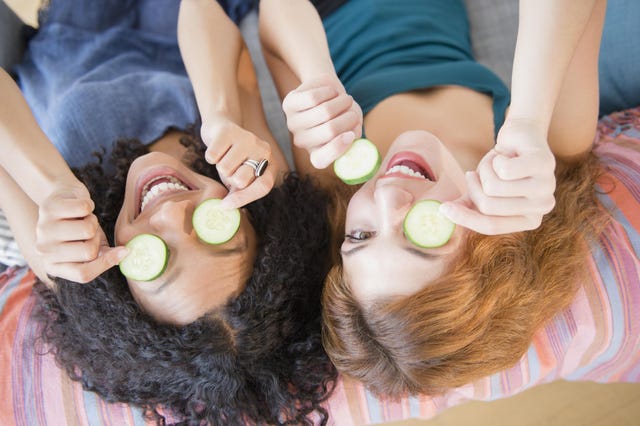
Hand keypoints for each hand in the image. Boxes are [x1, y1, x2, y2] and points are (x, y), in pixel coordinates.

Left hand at [36, 185, 127, 282]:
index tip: (124, 251)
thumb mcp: (92, 247)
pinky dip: (89, 204)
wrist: (60, 200)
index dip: (106, 264)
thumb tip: (125, 253)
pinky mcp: (48, 208)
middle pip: (89, 252)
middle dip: (97, 238)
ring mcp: (43, 230)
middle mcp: (43, 251)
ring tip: (83, 218)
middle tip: (88, 230)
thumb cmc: (79, 227)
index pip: (84, 274)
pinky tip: (78, 206)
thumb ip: (105, 256)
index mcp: (53, 265)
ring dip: (93, 220)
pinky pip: (84, 208)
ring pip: (87, 230)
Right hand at [200, 116, 276, 208]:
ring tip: (224, 157)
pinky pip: (212, 156)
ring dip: (219, 166)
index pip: (263, 187)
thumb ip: (239, 192)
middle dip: (229, 179)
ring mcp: (248, 138)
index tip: (226, 205)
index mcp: (270, 164)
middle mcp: (264, 150)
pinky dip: (210, 156)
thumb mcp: (240, 177)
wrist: (221, 128)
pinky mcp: (229, 131)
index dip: (244, 199)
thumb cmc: (232, 158)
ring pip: (225, 169)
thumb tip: (228, 208)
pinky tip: (217, 148)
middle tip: (229, 169)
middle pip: (241, 180)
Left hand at [282, 74, 362, 168]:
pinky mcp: (288, 105)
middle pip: (329, 131)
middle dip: (348, 118)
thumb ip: (355, 133)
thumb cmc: (342, 113)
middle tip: (354, 112)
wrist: (327, 91)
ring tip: (347, 99)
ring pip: (324, 112)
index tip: (351, 135)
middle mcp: (302, 142)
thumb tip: (353, 135)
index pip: (320, 160)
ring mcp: (293, 124)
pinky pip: (313, 98)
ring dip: (342, 102)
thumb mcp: (353, 126)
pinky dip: (329, 92)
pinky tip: (331, 92)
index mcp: (316, 154)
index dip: (337, 149)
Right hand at [440, 119, 555, 234]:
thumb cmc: (501, 167)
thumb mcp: (482, 190)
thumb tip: (443, 214)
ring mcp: (547, 186)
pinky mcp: (545, 164)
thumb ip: (467, 206)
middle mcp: (543, 207)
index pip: (491, 226)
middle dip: (473, 186)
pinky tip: (505, 154)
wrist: (520, 136)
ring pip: (494, 187)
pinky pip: (505, 169)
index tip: (443, 209)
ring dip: (485, 169)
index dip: (464, 218)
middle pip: (489, 206)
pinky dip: (496, 158)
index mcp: (530, 220)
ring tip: (494, 162)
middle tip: (473, 174)